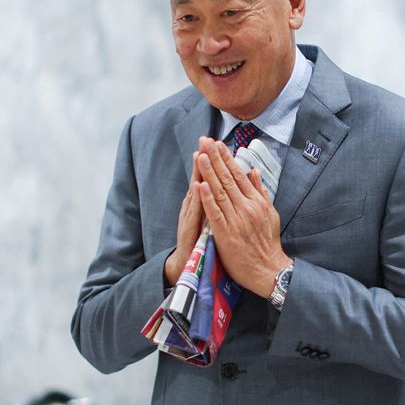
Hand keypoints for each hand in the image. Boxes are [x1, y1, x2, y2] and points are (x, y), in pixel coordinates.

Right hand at [164, 138, 207, 285]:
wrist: (187, 265)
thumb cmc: (201, 241)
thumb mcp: (211, 217)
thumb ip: (215, 200)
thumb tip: (217, 183)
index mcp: (202, 202)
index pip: (209, 177)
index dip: (212, 160)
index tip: (216, 142)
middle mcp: (194, 206)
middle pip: (200, 178)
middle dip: (204, 159)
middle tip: (205, 140)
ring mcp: (190, 216)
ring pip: (195, 191)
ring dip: (197, 173)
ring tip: (200, 155)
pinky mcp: (189, 229)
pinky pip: (194, 213)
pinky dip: (197, 200)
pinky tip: (197, 186)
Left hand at [197, 138, 289, 297]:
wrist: (268, 269)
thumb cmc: (268, 243)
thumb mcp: (270, 213)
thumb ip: (261, 192)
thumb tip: (254, 171)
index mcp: (256, 202)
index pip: (239, 175)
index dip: (227, 158)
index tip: (218, 144)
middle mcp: (247, 207)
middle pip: (228, 178)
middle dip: (216, 158)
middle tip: (206, 141)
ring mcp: (236, 220)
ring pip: (220, 192)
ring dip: (209, 172)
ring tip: (201, 155)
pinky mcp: (225, 234)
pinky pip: (215, 213)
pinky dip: (207, 198)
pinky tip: (201, 185)